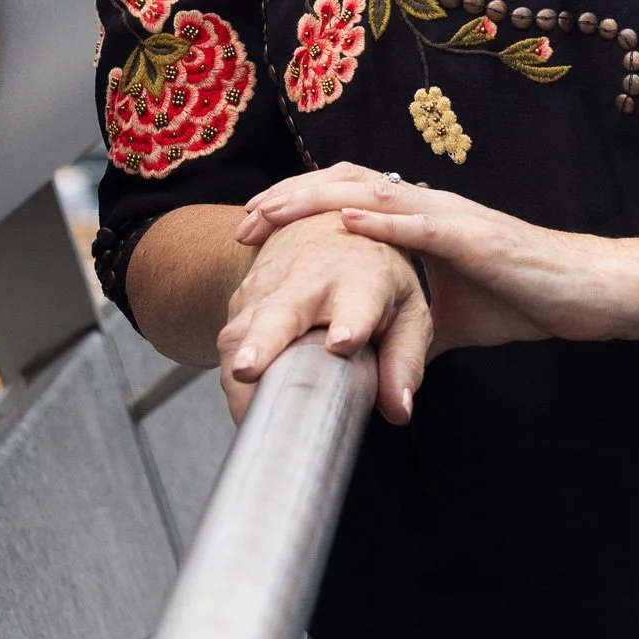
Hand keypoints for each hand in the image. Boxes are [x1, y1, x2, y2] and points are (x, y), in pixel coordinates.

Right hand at [218, 209, 430, 425]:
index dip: (350, 323)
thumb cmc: (373, 276)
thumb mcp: (407, 308)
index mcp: (363, 279)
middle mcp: (312, 279)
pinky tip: (245, 404)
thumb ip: (404, 359)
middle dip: (265, 340)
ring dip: (238, 359)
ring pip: (245, 328)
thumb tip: (399, 410)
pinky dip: (233, 373)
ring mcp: (270, 288)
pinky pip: (231, 342)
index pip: (357, 301)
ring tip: (238, 390)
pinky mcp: (241, 302)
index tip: (342, 343)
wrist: (324, 227)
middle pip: (283, 310)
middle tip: (249, 368)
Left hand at [238, 167, 638, 348]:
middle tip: (243, 220)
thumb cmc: (527, 295)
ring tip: (272, 212)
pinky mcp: (477, 240)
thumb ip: (408, 321)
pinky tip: (349, 223)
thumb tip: (366, 355)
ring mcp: (452, 217)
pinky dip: (382, 220)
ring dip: (317, 201)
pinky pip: (422, 225)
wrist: (588, 291)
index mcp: (422, 220)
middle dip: (289, 198)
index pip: (347, 196)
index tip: (252, 224)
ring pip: (372, 193)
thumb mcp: (451, 315)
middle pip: (345, 183)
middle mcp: (430, 206)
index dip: (298, 203)